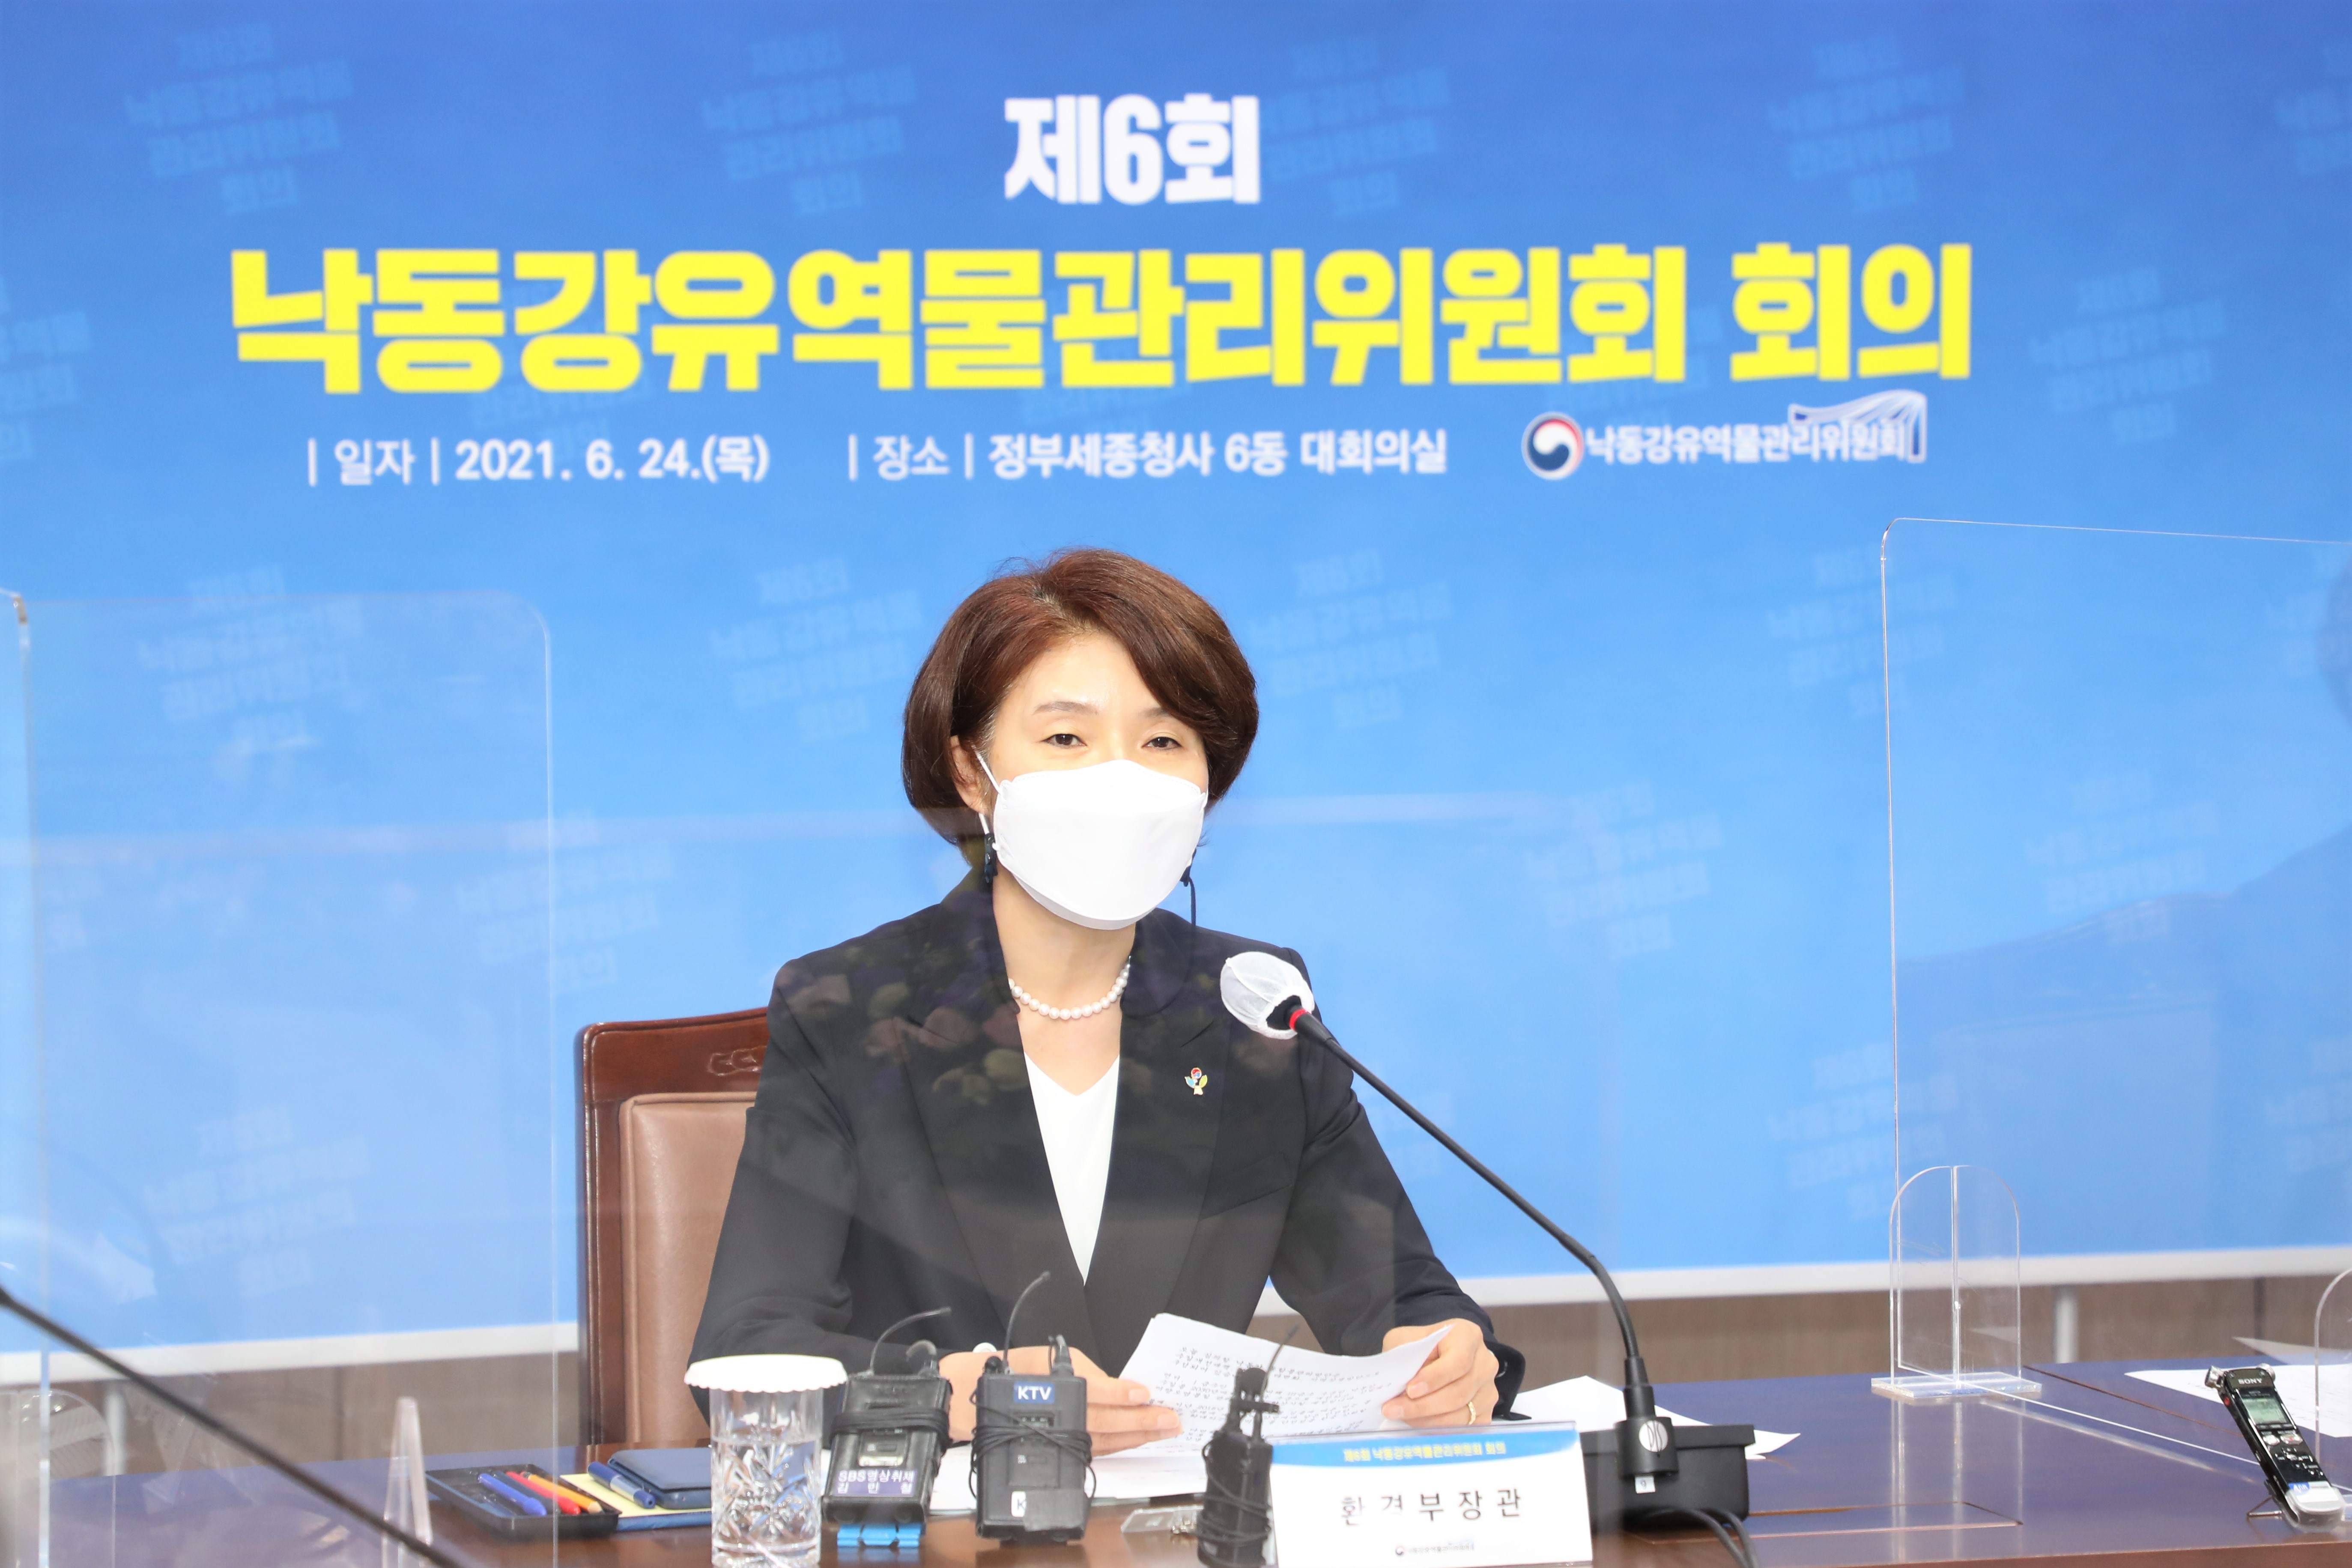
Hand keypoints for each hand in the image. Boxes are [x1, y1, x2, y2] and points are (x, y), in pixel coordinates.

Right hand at [938, 1346, 1182, 1454]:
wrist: (974, 1400)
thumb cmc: (1014, 1372)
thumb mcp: (1048, 1359)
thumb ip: (1083, 1372)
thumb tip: (1116, 1387)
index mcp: (1056, 1391)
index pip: (1094, 1393)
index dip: (1120, 1395)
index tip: (1146, 1394)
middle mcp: (1059, 1418)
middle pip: (1106, 1423)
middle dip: (1141, 1422)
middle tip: (1171, 1419)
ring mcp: (1060, 1439)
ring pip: (1104, 1442)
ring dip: (1137, 1437)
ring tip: (1164, 1429)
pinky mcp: (1060, 1451)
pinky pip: (1094, 1451)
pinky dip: (1118, 1446)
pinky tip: (1137, 1440)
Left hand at [1380, 1319, 1498, 1425]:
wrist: (1435, 1356)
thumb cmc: (1421, 1346)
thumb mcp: (1406, 1338)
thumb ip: (1404, 1354)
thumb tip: (1398, 1380)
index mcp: (1468, 1336)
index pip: (1458, 1361)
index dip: (1435, 1378)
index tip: (1410, 1390)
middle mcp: (1485, 1363)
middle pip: (1458, 1392)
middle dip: (1422, 1405)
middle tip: (1394, 1409)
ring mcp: (1488, 1389)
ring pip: (1460, 1413)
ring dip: (1426, 1419)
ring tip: (1401, 1416)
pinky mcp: (1485, 1412)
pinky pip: (1463, 1426)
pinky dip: (1437, 1428)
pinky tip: (1418, 1422)